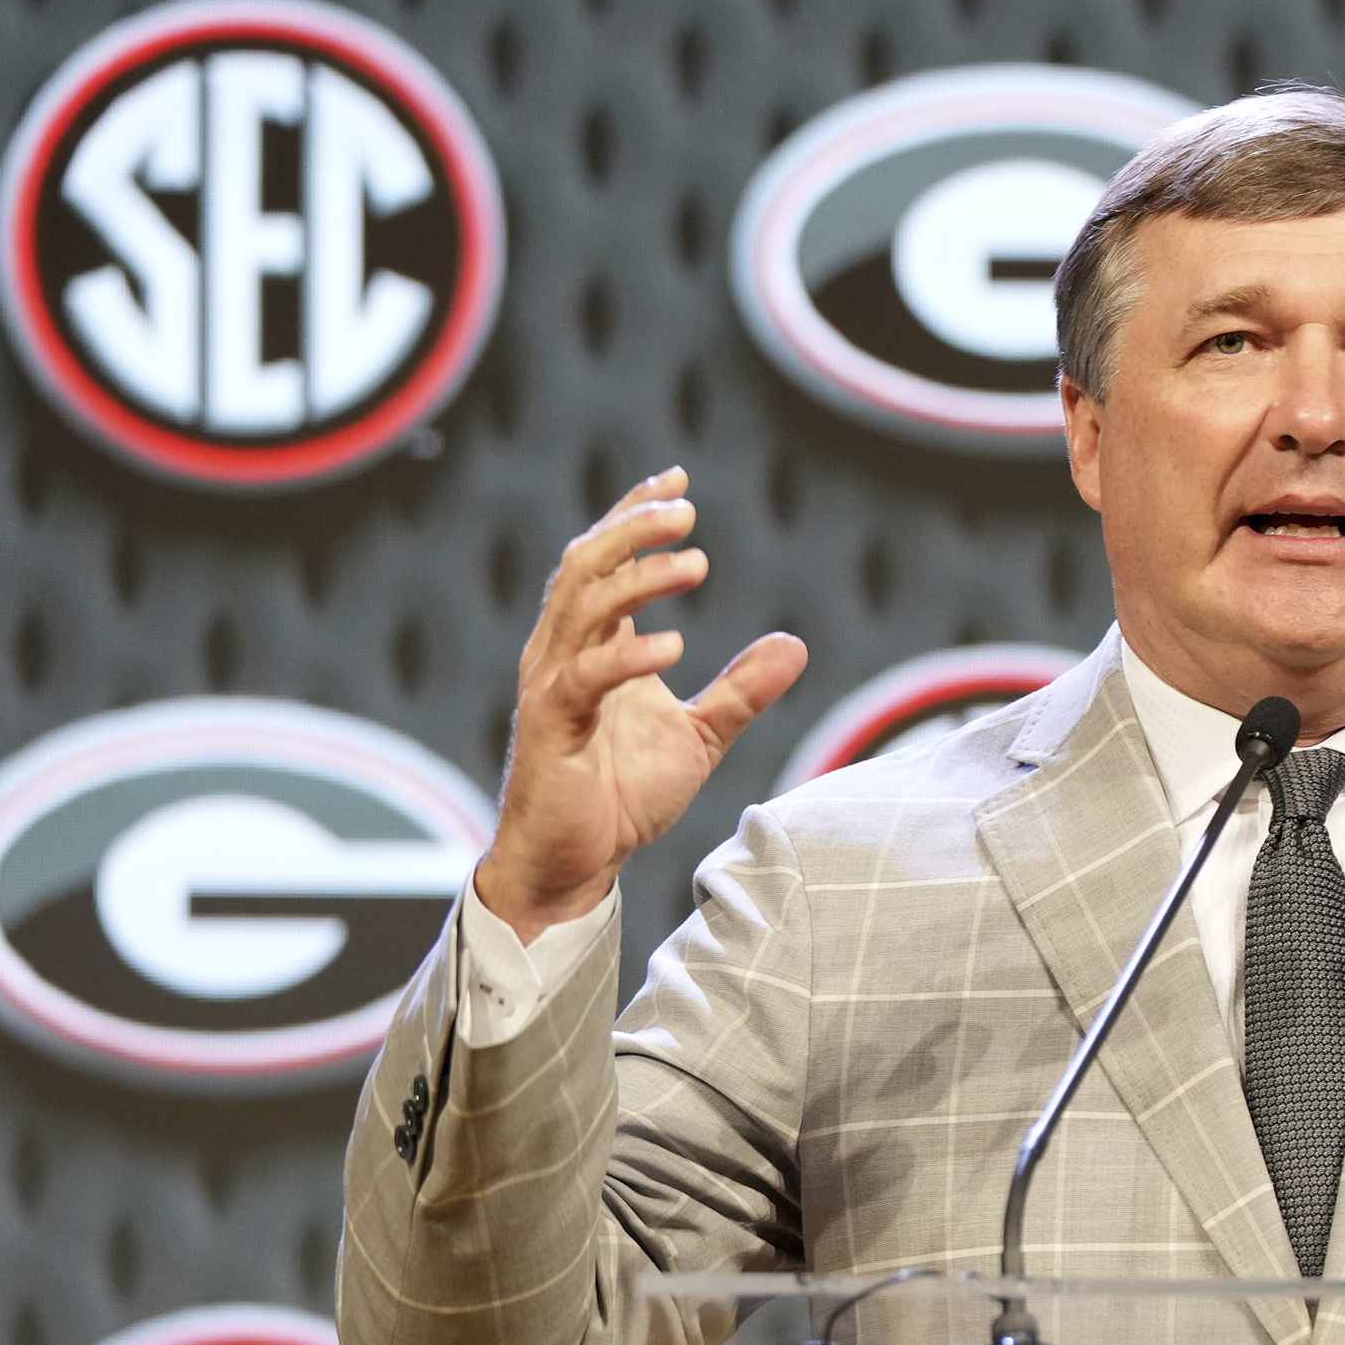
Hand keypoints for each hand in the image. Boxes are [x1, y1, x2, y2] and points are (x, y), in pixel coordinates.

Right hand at [475, 469, 806, 939]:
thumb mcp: (699, 737)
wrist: (573, 864)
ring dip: (639, 578)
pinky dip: (627, 655)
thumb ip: (741, 691)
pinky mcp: (550, 728)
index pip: (605, 562)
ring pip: (582, 607)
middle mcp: (561, 654)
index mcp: (591, 645)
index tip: (679, 479)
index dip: (635, 514)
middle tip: (686, 506)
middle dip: (632, 527)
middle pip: (585, 565)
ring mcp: (551, 688)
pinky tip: (674, 646)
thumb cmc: (620, 797)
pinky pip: (584, 678)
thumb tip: (794, 645)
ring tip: (696, 561)